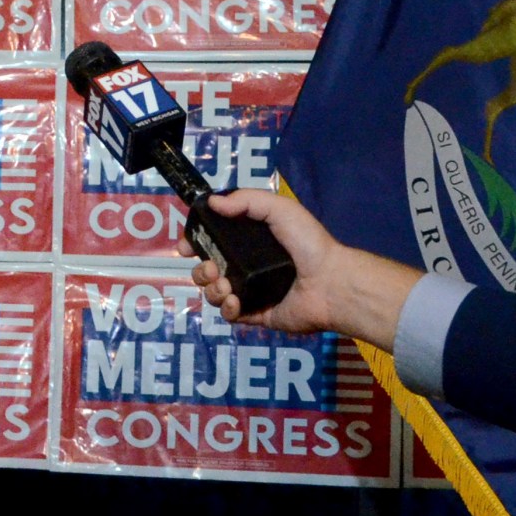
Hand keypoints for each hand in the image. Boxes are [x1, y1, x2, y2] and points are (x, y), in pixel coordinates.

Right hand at [187, 189, 349, 334]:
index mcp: (251, 243)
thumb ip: (246, 200)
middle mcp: (248, 268)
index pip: (213, 243)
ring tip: (226, 286)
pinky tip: (236, 301)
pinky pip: (228, 315)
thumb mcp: (280, 209)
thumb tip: (211, 202)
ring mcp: (251, 293)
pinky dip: (227, 308)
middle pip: (207, 270)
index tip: (185, 247)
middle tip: (212, 269)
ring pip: (213, 293)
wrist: (329, 283)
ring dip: (212, 289)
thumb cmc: (309, 243)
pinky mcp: (256, 315)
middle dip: (201, 270)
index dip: (195, 244)